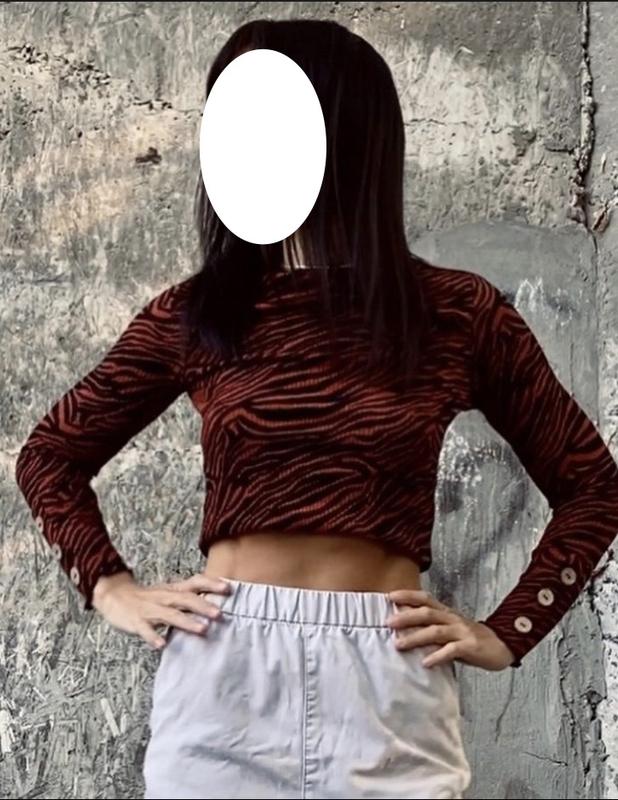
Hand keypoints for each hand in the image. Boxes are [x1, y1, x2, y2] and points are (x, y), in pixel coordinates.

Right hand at [92, 570, 231, 649]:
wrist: (114, 595)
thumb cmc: (148, 597)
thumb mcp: (169, 592)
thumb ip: (189, 597)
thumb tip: (216, 603)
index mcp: (173, 589)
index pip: (195, 582)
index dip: (211, 583)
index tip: (228, 588)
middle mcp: (164, 597)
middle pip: (186, 599)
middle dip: (203, 606)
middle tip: (220, 614)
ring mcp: (150, 610)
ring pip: (170, 615)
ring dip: (187, 622)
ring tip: (203, 629)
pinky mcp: (137, 622)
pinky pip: (146, 630)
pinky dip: (154, 637)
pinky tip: (162, 645)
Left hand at [386, 589, 515, 670]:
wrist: (502, 645)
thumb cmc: (470, 638)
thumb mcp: (451, 628)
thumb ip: (432, 626)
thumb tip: (404, 626)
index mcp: (446, 612)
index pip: (425, 599)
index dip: (408, 595)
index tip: (390, 596)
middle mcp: (452, 618)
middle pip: (427, 613)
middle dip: (406, 617)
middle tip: (388, 623)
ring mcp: (462, 632)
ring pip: (436, 631)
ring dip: (415, 638)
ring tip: (399, 644)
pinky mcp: (470, 647)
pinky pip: (452, 650)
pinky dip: (437, 656)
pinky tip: (426, 663)